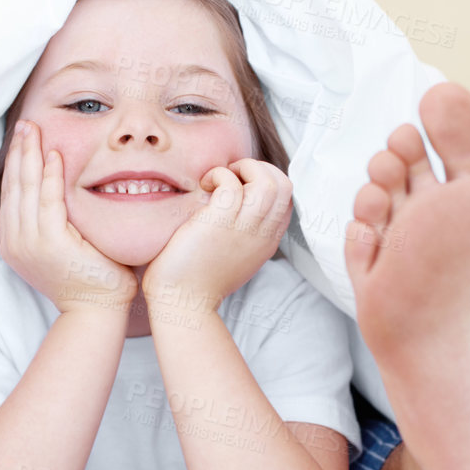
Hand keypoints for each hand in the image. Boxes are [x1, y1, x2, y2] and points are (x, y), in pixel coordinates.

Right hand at [0, 119, 138, 316]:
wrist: (97, 311)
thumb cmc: (89, 280)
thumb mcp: (63, 247)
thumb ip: (55, 222)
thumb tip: (57, 193)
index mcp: (15, 243)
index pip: (12, 194)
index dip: (15, 163)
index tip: (22, 139)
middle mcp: (16, 242)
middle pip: (14, 186)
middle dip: (18, 152)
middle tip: (25, 125)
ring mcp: (30, 244)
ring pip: (26, 189)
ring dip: (30, 156)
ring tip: (34, 130)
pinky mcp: (51, 244)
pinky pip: (48, 201)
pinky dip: (49, 176)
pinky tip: (54, 156)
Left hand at [142, 159, 291, 315]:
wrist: (182, 301)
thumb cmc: (198, 279)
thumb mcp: (234, 256)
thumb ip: (244, 234)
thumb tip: (236, 206)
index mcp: (267, 241)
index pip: (286, 200)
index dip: (267, 182)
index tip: (240, 186)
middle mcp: (261, 234)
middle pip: (284, 185)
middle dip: (259, 169)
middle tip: (231, 177)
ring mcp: (244, 228)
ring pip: (268, 181)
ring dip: (243, 168)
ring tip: (219, 179)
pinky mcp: (220, 223)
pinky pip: (231, 183)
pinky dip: (218, 175)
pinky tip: (203, 186)